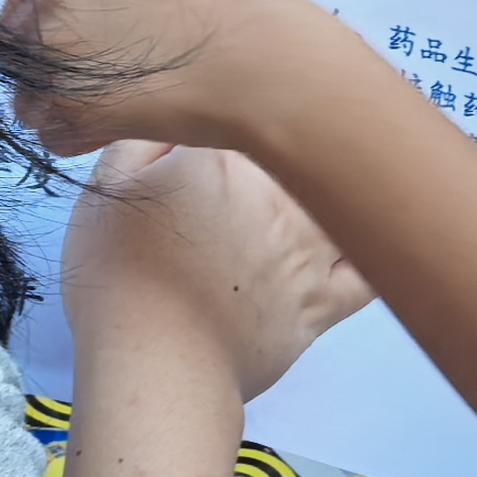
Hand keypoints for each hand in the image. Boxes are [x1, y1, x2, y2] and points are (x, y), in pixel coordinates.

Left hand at [4, 0, 308, 157]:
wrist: (264, 61)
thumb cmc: (230, 20)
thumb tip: (71, 34)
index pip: (19, 4)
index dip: (38, 38)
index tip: (64, 59)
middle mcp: (54, 0)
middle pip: (12, 55)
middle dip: (45, 78)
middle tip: (98, 93)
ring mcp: (55, 54)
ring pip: (25, 101)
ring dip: (61, 115)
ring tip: (119, 112)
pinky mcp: (68, 107)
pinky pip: (48, 138)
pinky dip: (79, 143)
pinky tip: (122, 129)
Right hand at [60, 138, 368, 401]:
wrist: (155, 365)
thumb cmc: (119, 278)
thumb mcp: (107, 190)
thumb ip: (142, 138)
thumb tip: (175, 117)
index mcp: (230, 154)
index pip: (249, 110)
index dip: (235, 111)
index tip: (224, 120)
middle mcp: (284, 192)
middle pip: (311, 147)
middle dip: (300, 139)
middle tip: (283, 136)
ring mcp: (311, 248)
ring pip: (350, 200)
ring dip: (347, 182)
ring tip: (341, 171)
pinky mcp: (325, 302)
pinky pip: (368, 271)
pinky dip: (370, 251)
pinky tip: (363, 237)